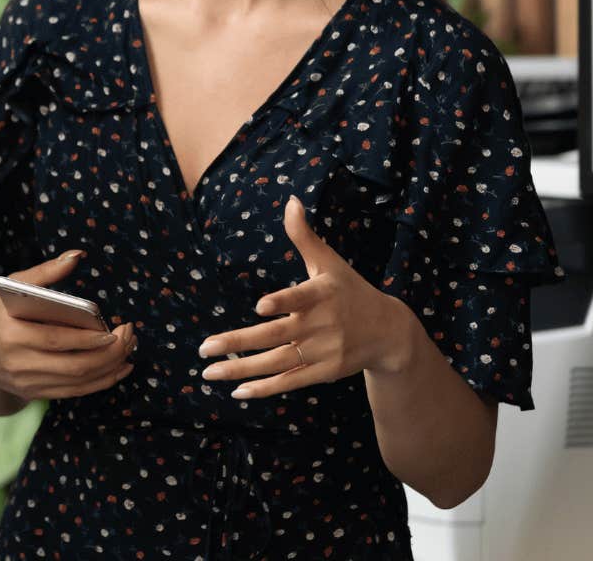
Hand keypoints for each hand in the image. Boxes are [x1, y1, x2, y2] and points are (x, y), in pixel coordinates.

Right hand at [0, 251, 136, 401]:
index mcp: (11, 333)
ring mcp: (27, 382)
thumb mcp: (10, 286)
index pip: (57, 339)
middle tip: (129, 336)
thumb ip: (44, 273)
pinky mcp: (35, 394)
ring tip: (128, 349)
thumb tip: (77, 256)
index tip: (114, 329)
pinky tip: (118, 369)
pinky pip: (74, 393)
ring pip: (78, 382)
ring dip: (110, 368)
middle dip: (109, 354)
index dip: (89, 339)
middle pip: (74, 365)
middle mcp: (19, 363)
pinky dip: (101, 382)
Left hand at [197, 196, 417, 398]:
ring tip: (209, 372)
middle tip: (204, 348)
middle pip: (275, 336)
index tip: (260, 307)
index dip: (282, 302)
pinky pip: (290, 381)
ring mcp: (322, 351)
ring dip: (242, 370)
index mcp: (321, 295)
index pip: (300, 298)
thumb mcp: (330, 262)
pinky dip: (265, 388)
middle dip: (238, 343)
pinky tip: (237, 391)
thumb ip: (304, 236)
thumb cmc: (351, 291)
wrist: (389, 332)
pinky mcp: (324, 372)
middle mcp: (321, 325)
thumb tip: (291, 200)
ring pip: (277, 362)